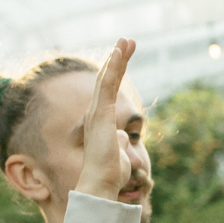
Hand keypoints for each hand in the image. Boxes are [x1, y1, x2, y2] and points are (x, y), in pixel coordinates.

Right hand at [75, 38, 138, 202]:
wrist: (101, 182)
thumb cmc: (110, 173)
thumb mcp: (118, 151)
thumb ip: (119, 141)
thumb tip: (122, 137)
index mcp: (100, 120)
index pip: (109, 90)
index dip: (115, 72)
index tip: (123, 57)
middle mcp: (96, 113)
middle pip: (107, 79)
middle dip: (117, 59)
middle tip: (127, 41)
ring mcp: (97, 112)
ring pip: (107, 78)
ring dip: (118, 57)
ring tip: (127, 40)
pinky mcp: (101, 113)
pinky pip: (107, 84)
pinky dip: (114, 67)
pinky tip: (119, 52)